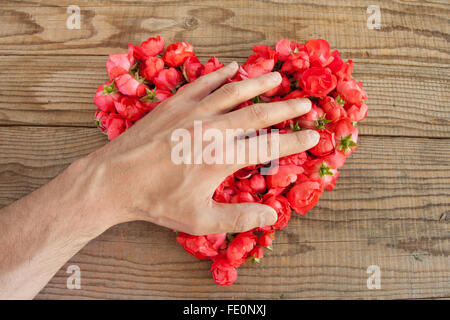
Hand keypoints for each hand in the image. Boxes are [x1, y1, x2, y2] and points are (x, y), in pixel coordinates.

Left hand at [83, 61, 318, 234]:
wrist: (115, 180)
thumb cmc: (157, 202)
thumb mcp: (200, 219)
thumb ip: (239, 217)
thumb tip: (272, 216)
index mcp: (221, 158)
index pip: (269, 147)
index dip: (295, 141)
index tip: (314, 135)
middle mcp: (212, 130)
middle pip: (258, 114)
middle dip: (285, 109)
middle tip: (305, 103)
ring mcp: (192, 113)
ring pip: (233, 92)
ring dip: (258, 83)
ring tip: (276, 77)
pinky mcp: (174, 105)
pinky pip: (202, 84)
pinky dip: (220, 75)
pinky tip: (231, 68)